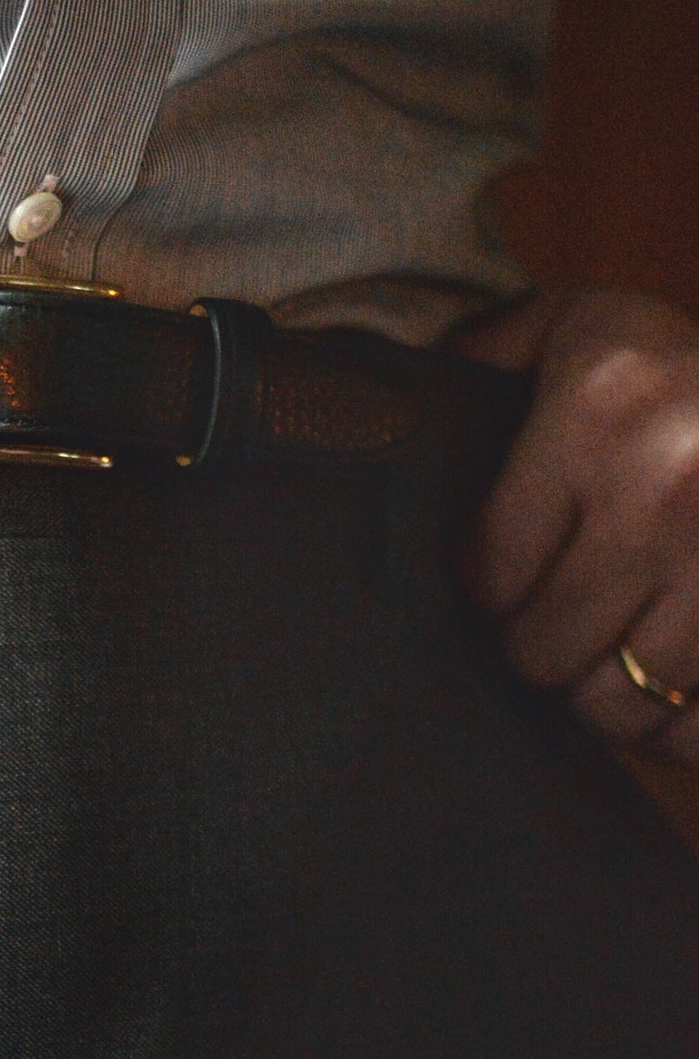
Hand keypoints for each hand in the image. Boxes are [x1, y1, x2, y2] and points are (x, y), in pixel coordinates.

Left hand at [455, 288, 698, 760]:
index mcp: (597, 412)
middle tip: (550, 619)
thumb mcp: (577, 325)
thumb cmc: (672, 366)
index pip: (488, 570)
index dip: (484, 589)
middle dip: (537, 645)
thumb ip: (484, 357)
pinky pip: (697, 733)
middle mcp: (664, 487)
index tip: (498, 577)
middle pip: (543, 650)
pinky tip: (667, 687)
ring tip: (607, 649)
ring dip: (603, 693)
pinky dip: (674, 730)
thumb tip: (390, 410)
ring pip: (619, 705)